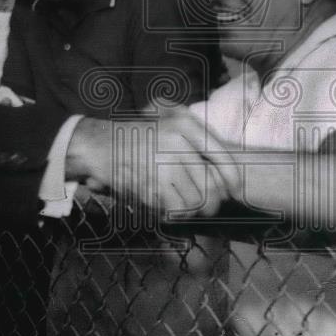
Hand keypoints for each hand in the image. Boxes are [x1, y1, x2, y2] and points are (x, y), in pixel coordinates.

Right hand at [66, 113, 235, 217]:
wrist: (100, 144)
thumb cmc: (139, 135)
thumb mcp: (168, 120)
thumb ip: (196, 136)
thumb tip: (226, 168)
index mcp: (185, 126)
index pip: (223, 156)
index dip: (234, 178)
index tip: (236, 190)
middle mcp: (178, 143)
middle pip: (212, 184)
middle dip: (214, 202)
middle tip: (211, 207)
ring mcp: (164, 164)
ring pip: (196, 200)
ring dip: (194, 210)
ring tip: (186, 207)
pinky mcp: (151, 184)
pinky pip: (177, 209)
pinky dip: (177, 214)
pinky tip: (170, 208)